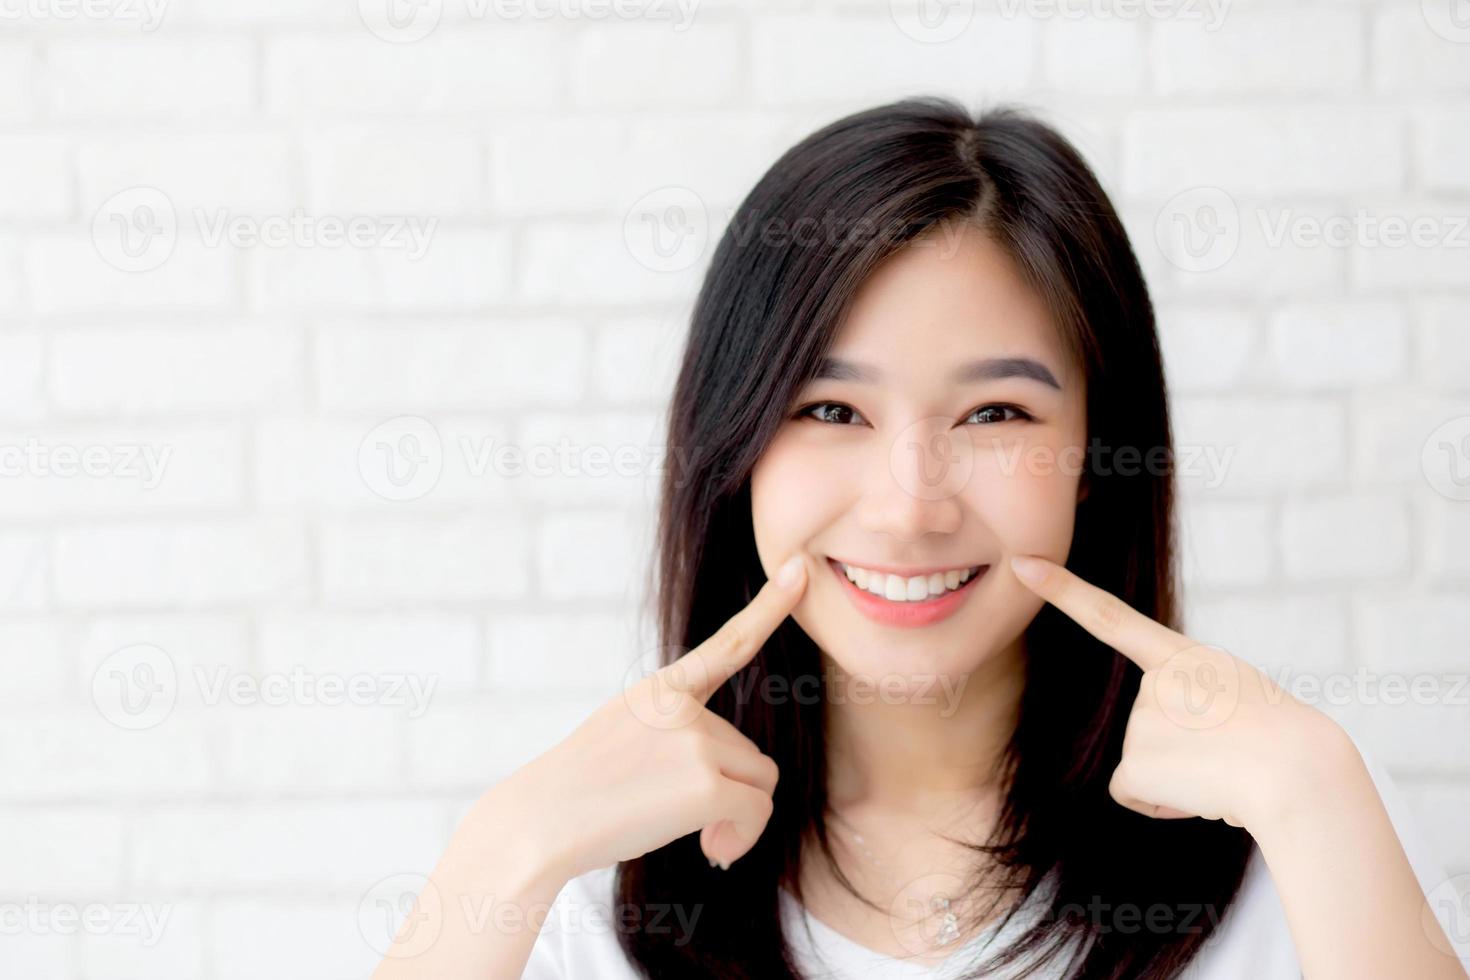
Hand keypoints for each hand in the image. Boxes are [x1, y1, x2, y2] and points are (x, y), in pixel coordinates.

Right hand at [505, 551, 809, 880]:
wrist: (540, 821)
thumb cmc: (580, 791)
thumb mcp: (623, 733)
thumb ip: (676, 732)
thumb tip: (740, 777)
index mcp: (660, 689)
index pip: (727, 644)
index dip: (768, 607)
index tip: (797, 570)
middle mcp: (681, 705)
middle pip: (748, 752)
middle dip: (729, 791)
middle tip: (687, 820)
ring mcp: (695, 740)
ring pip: (759, 783)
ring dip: (737, 817)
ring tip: (696, 835)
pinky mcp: (706, 784)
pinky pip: (756, 812)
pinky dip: (740, 838)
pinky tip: (710, 851)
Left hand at [1008, 554, 1355, 835]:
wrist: (1301, 773)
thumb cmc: (1286, 743)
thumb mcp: (1242, 697)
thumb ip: (1196, 699)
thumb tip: (1175, 742)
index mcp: (1186, 657)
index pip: (1111, 616)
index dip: (1063, 591)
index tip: (1022, 564)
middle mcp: (1155, 682)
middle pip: (1144, 727)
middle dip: (1181, 751)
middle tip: (1230, 753)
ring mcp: (1141, 719)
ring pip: (1142, 763)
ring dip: (1178, 778)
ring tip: (1223, 771)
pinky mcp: (1133, 761)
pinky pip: (1132, 792)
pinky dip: (1162, 803)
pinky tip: (1200, 794)